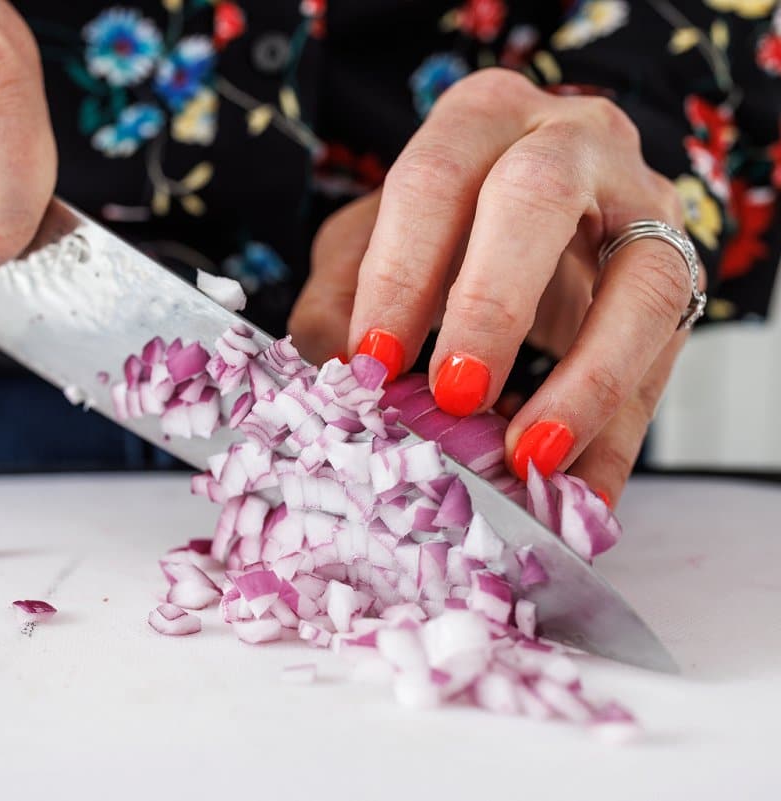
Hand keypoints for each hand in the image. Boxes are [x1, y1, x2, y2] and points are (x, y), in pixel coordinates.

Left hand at [290, 69, 702, 504]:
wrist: (546, 206)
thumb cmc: (446, 220)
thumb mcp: (370, 241)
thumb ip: (339, 298)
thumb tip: (329, 379)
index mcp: (478, 120)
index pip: (433, 182)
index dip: (400, 274)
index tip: (374, 361)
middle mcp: (570, 139)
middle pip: (537, 198)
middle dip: (491, 305)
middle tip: (454, 396)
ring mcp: (641, 202)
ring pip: (639, 282)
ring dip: (584, 382)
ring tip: (529, 460)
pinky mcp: (679, 273)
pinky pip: (664, 360)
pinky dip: (617, 436)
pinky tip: (581, 495)